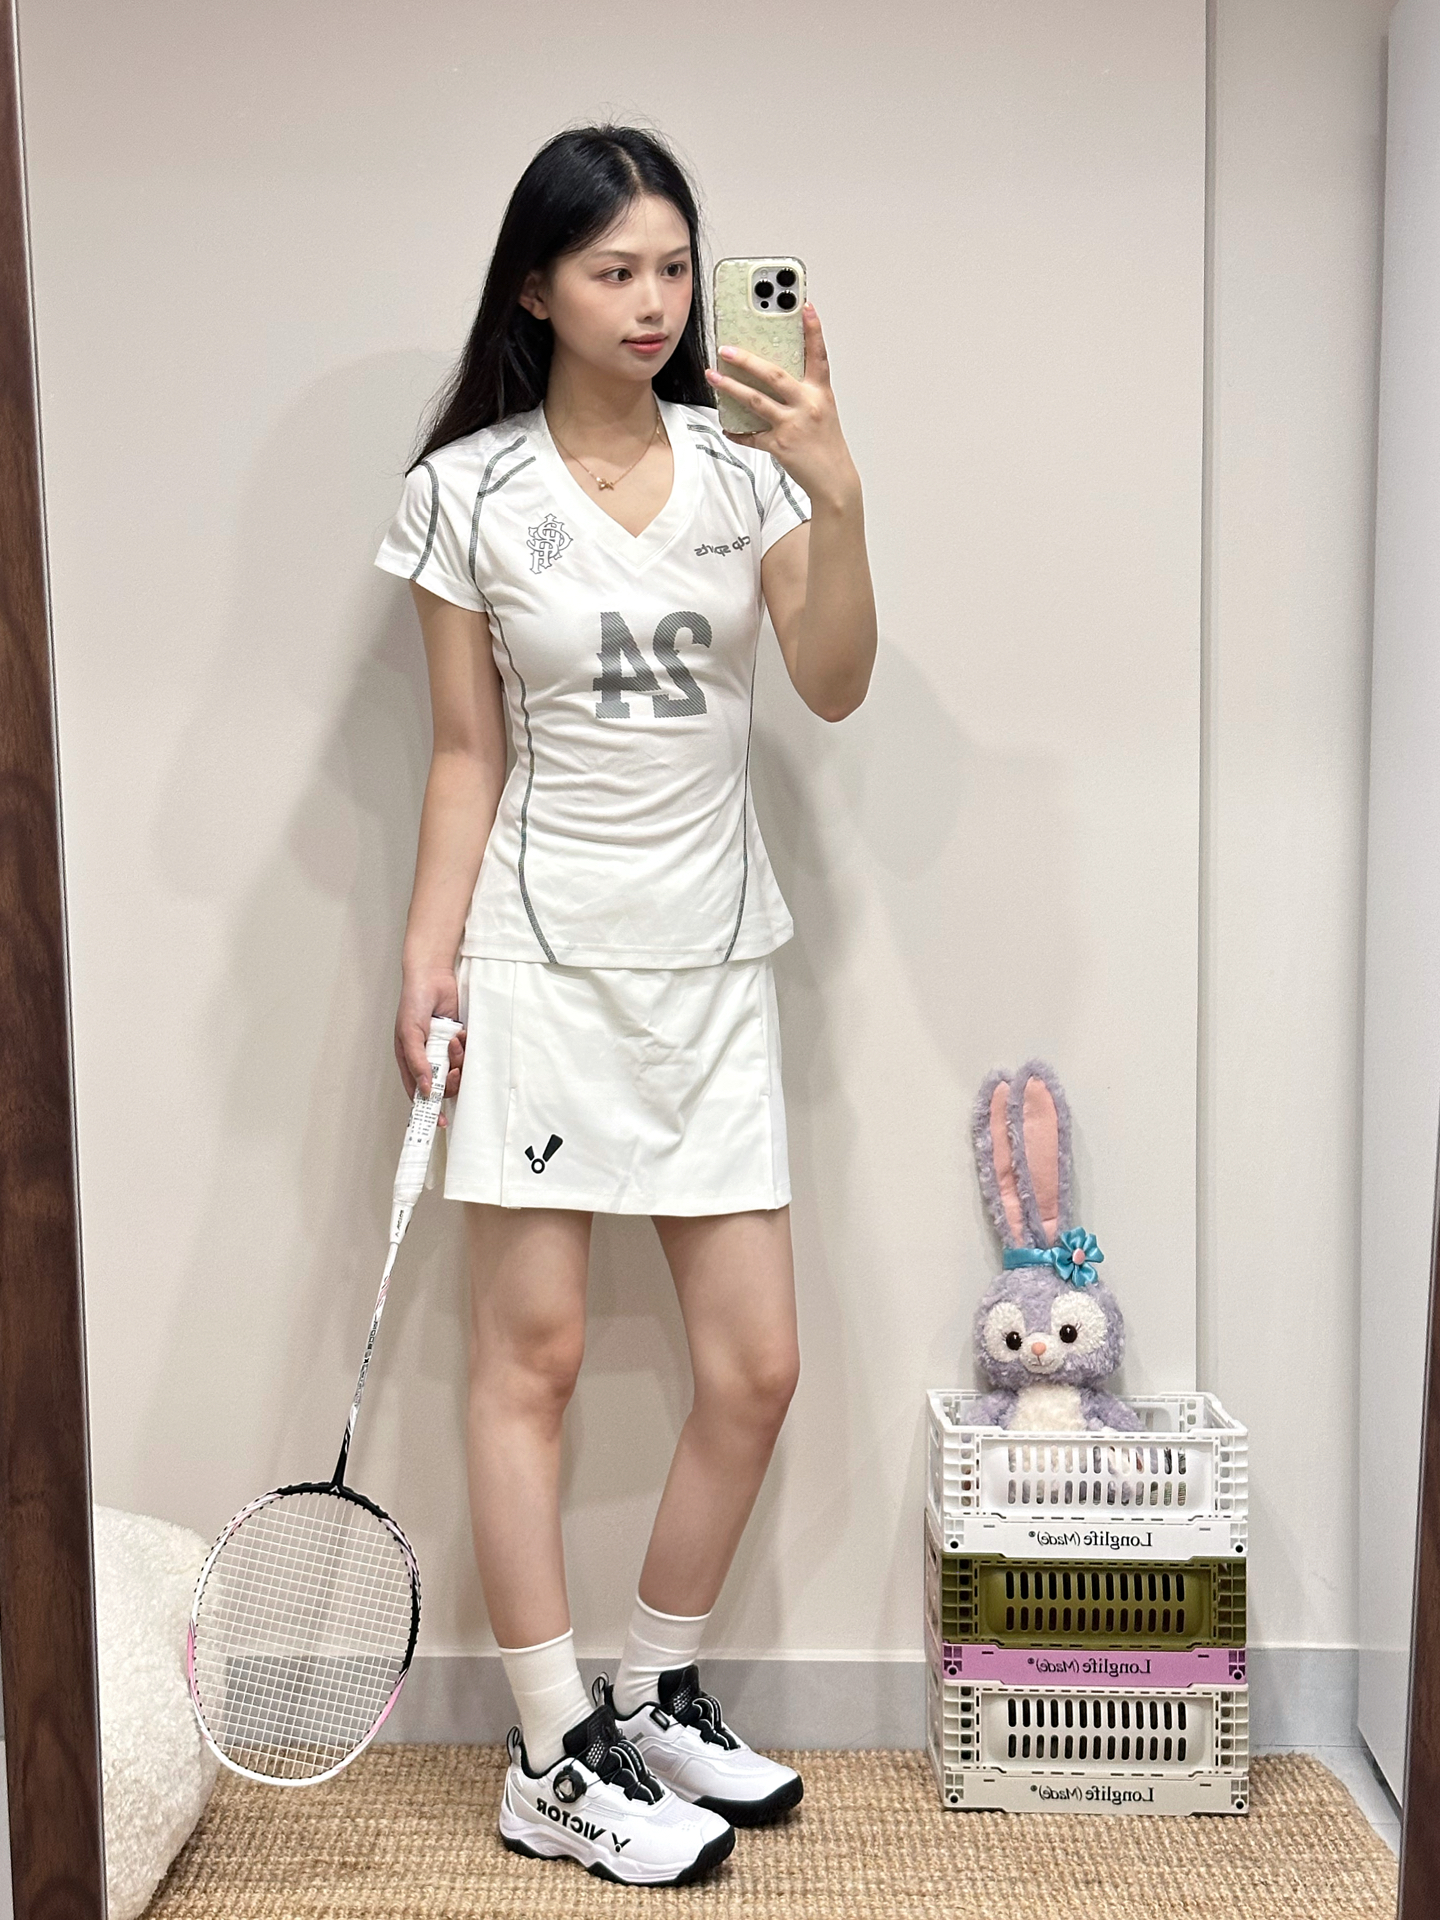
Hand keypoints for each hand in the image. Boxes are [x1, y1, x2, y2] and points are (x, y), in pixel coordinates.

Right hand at [394, 970, 465, 1122]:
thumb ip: (417, 1062)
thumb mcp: (410, 1034)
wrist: (432, 977)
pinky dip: (466, 1048)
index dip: (427, 1108)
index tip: (438, 1122)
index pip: (418, 1092)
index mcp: (410, 1061)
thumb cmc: (413, 1003)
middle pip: (443, 1085)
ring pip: (457, 1071)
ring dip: (459, 1060)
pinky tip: (460, 1034)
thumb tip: (425, 1089)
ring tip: (455, 1041)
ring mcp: (444, 1050)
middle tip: (454, 1068)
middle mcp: (427, 1059)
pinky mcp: (459, 1041)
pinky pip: (468, 1055)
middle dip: (451, 1080)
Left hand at [704, 303, 858, 509]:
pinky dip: (737, 433)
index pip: (819, 356)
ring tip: (713, 376)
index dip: (813, 331)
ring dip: (730, 387)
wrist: (833, 479)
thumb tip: (776, 377)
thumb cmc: (826, 444)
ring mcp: (792, 425)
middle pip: (774, 375)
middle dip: (747, 360)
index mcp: (820, 394)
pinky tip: (727, 428)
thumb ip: (803, 392)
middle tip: (726, 349)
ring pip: (755, 401)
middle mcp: (807, 406)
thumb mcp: (822, 411)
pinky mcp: (780, 446)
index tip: (806, 307)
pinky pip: (751, 436)